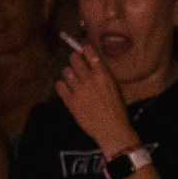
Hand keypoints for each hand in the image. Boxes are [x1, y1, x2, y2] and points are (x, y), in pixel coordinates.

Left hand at [56, 39, 136, 155]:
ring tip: (73, 79)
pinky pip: (60, 86)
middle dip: (75, 59)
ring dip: (69, 73)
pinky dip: (62, 85)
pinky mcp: (70, 102)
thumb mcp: (115, 86)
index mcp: (102, 73)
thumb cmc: (117, 109)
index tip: (84, 51)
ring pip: (66, 71)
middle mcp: (88, 79)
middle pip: (73, 58)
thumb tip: (94, 64)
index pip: (88, 50)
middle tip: (77, 65)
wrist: (111, 129)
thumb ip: (104, 74)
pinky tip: (67, 89)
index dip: (84, 49)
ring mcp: (78, 90)